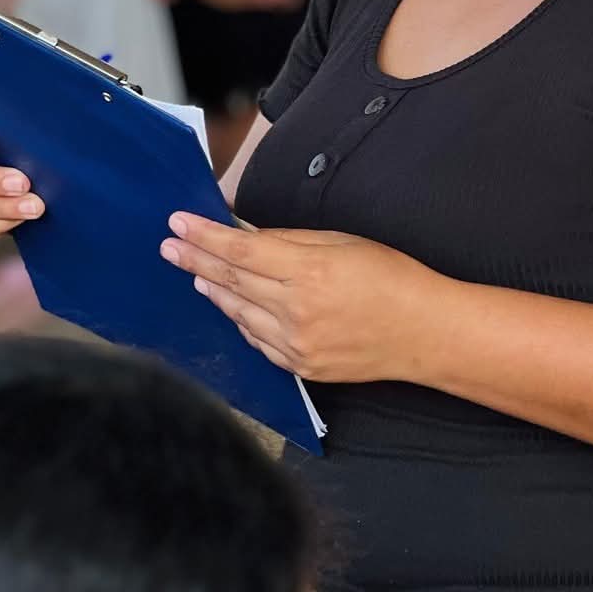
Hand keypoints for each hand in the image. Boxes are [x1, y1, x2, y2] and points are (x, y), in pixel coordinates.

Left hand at [160, 214, 443, 382]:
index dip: (204, 236)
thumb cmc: (391, 279)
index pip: (240, 251)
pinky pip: (257, 341)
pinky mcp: (300, 367)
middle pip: (231, 281)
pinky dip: (240, 320)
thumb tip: (247, 236)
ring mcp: (296, 344)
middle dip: (195, 261)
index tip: (178, 223)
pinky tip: (231, 305)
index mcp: (308, 272)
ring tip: (194, 273)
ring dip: (212, 291)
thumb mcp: (341, 242)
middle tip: (169, 247)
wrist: (423, 333)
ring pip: (238, 313)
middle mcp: (296, 311)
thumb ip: (289, 241)